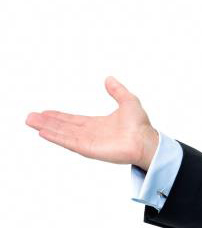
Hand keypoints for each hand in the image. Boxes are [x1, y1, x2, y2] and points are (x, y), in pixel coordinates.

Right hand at [25, 76, 158, 170]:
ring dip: (46, 127)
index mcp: (97, 124)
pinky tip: (43, 132)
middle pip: (63, 126)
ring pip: (62, 133)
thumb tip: (109, 78)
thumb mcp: (128, 101)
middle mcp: (90, 133)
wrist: (145, 140)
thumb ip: (117, 90)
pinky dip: (56, 137)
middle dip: (47, 121)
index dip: (59, 116)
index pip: (73, 120)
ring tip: (31, 122)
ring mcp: (88, 141)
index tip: (45, 112)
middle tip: (30, 117)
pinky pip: (68, 141)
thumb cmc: (140, 125)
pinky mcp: (88, 148)